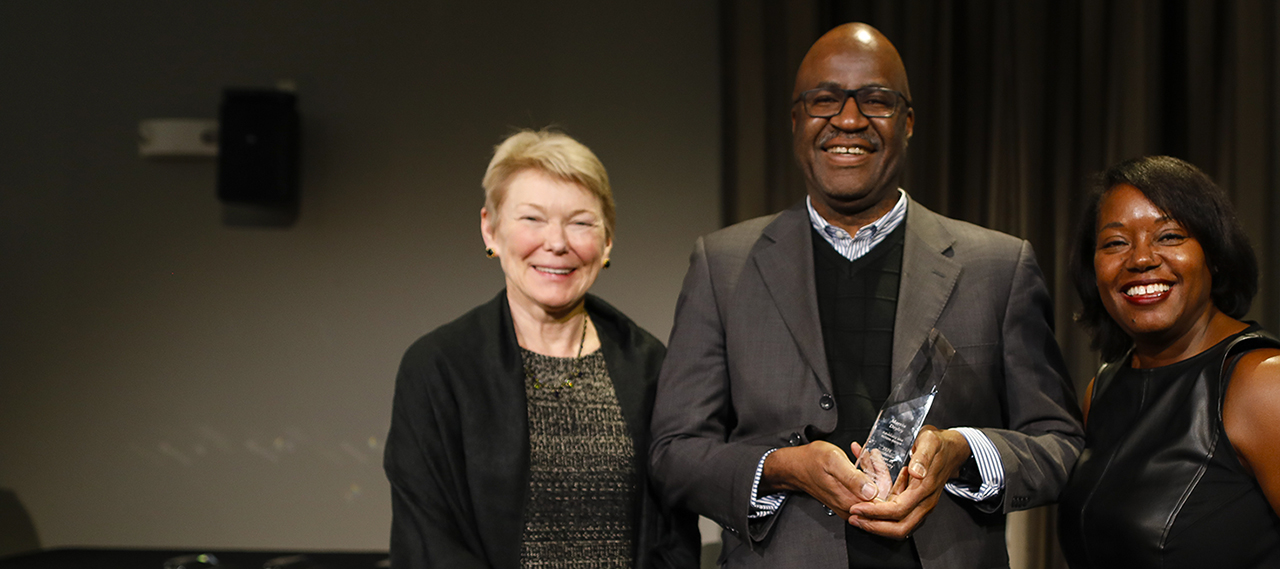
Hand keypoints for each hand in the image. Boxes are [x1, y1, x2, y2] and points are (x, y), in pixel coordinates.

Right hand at [761, 441, 878, 520]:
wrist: (795, 467)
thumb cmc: (811, 461)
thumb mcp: (833, 461)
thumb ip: (852, 477)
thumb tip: (871, 491)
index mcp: (851, 500)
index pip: (884, 498)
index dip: (885, 477)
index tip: (878, 460)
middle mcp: (852, 508)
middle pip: (881, 495)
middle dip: (879, 471)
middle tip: (871, 454)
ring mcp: (849, 506)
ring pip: (874, 491)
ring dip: (872, 470)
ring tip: (863, 454)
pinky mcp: (847, 502)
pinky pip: (865, 491)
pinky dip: (865, 474)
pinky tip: (858, 462)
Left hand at [846, 426, 971, 538]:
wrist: (953, 449)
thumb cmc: (939, 444)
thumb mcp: (929, 441)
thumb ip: (922, 456)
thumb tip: (916, 472)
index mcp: (925, 488)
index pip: (898, 510)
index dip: (876, 512)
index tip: (858, 508)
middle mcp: (925, 502)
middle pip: (900, 527)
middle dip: (875, 526)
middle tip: (854, 519)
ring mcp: (923, 505)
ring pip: (901, 527)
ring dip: (878, 526)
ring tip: (858, 518)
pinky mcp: (918, 504)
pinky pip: (902, 519)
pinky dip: (884, 519)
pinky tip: (870, 511)